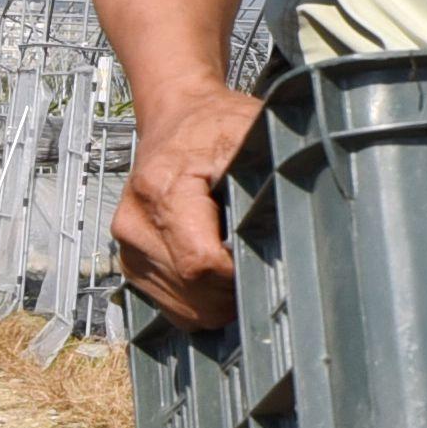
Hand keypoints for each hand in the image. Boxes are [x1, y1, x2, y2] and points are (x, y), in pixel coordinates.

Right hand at [113, 88, 260, 330]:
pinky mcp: (131, 264)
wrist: (174, 118)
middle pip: (195, 294)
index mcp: (162, 191)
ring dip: (222, 299)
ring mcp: (129, 249)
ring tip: (239, 259)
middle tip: (262, 260)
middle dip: (236, 290)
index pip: (201, 263)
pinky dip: (204, 301)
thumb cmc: (214, 125)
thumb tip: (298, 220)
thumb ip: (267, 176)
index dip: (241, 272)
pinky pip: (175, 308)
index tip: (267, 257)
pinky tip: (220, 271)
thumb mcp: (249, 133)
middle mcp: (135, 224)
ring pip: (186, 309)